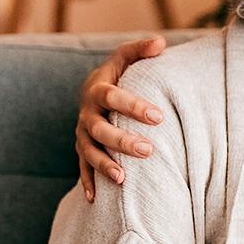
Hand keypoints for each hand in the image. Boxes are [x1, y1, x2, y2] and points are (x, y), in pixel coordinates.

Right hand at [75, 36, 166, 199]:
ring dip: (104, 165)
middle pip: (100, 129)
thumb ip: (142, 49)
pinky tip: (95, 200)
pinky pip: (82, 168)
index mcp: (97, 90)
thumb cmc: (117, 75)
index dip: (133, 106)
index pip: (113, 97)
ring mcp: (82, 134)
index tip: (158, 116)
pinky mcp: (82, 150)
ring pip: (89, 152)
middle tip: (148, 149)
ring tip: (123, 177)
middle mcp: (86, 114)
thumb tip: (161, 43)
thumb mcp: (126, 58)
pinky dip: (87, 183)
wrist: (91, 92)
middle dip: (122, 141)